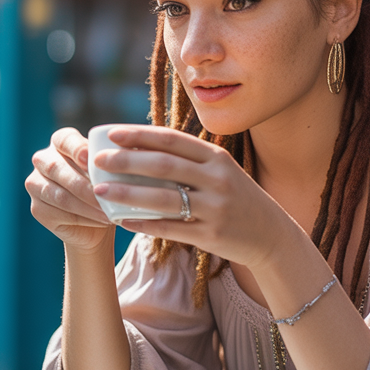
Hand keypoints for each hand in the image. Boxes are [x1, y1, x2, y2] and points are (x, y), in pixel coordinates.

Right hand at [26, 128, 113, 252]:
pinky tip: (100, 220)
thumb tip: (129, 153)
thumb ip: (117, 158)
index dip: (76, 149)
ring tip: (108, 212)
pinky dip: (83, 218)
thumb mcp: (115, 169)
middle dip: (83, 184)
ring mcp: (36, 184)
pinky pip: (58, 213)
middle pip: (57, 168)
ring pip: (59, 194)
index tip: (90, 160)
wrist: (99, 222)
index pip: (65, 140)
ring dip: (86, 205)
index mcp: (61, 141)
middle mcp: (43, 159)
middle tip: (105, 194)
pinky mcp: (37, 209)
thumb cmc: (110, 186)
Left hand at [90, 125, 290, 270]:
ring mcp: (215, 208)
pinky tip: (122, 220)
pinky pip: (170, 229)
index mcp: (216, 158)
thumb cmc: (235, 197)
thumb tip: (140, 149)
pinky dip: (143, 223)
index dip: (140, 135)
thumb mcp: (220, 171)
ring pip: (163, 199)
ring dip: (128, 194)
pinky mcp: (211, 235)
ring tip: (101, 191)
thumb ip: (189, 160)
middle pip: (164, 166)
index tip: (112, 134)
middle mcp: (217, 179)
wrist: (270, 233)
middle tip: (99, 161)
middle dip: (127, 161)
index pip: (173, 140)